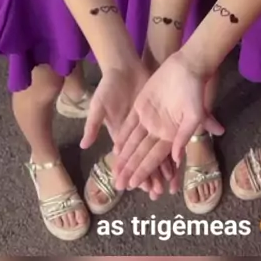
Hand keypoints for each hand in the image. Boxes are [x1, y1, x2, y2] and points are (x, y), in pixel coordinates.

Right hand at [80, 62, 177, 196]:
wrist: (124, 67)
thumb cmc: (108, 87)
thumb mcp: (98, 105)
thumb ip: (92, 125)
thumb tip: (83, 146)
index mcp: (118, 133)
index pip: (126, 158)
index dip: (129, 171)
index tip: (132, 187)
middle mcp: (134, 132)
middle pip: (142, 157)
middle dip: (147, 175)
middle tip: (155, 193)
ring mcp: (147, 124)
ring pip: (155, 149)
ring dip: (160, 166)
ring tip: (168, 184)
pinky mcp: (157, 114)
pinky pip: (166, 133)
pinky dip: (171, 147)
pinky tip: (177, 161)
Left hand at [113, 50, 223, 189]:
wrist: (186, 67)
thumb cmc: (194, 91)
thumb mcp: (195, 114)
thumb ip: (184, 136)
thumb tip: (177, 158)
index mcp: (171, 136)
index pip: (154, 158)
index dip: (144, 171)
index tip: (134, 185)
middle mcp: (158, 131)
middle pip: (141, 154)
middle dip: (131, 170)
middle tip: (120, 186)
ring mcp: (148, 119)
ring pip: (133, 142)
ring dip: (124, 157)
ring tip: (115, 172)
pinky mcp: (141, 107)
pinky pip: (129, 125)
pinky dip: (122, 136)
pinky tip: (115, 148)